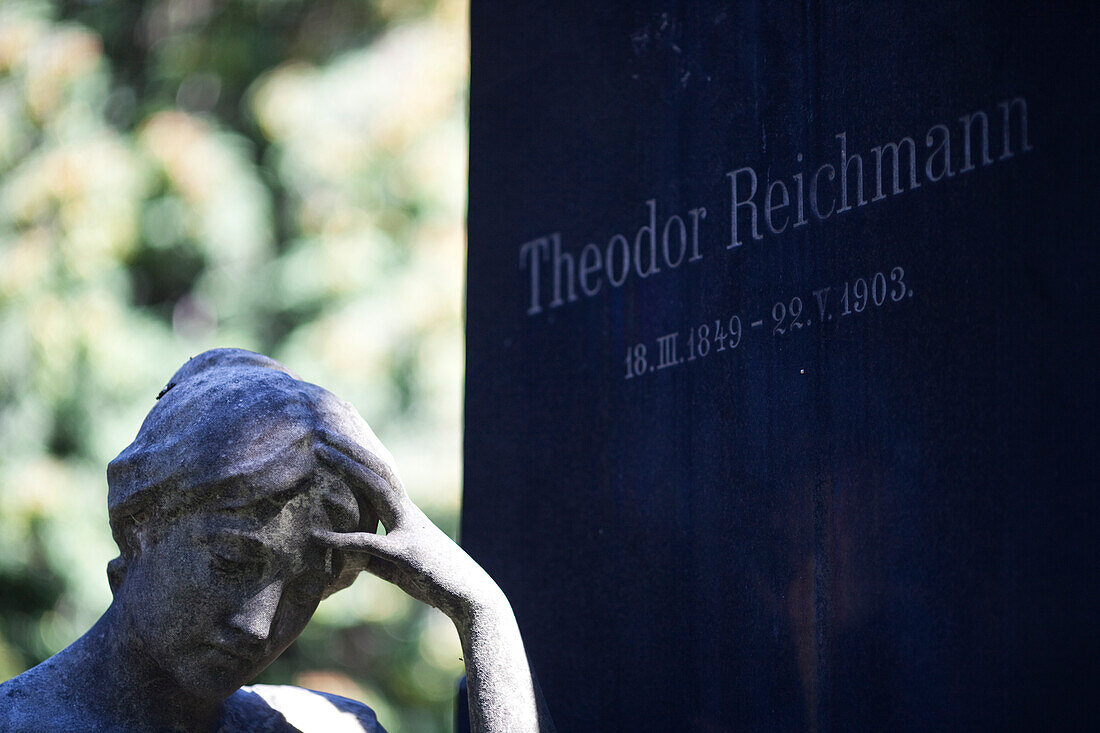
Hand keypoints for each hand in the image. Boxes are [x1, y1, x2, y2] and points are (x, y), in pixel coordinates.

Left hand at [311, 429, 503, 620]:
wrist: (470, 597)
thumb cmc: (434, 580)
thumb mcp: (396, 564)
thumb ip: (371, 554)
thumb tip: (344, 551)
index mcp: (405, 513)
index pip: (381, 474)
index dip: (360, 453)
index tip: (338, 437)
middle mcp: (407, 512)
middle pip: (378, 469)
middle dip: (351, 447)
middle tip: (323, 429)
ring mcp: (408, 529)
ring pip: (377, 488)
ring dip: (348, 467)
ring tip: (320, 450)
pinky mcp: (407, 554)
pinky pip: (369, 543)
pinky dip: (341, 539)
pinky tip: (316, 536)